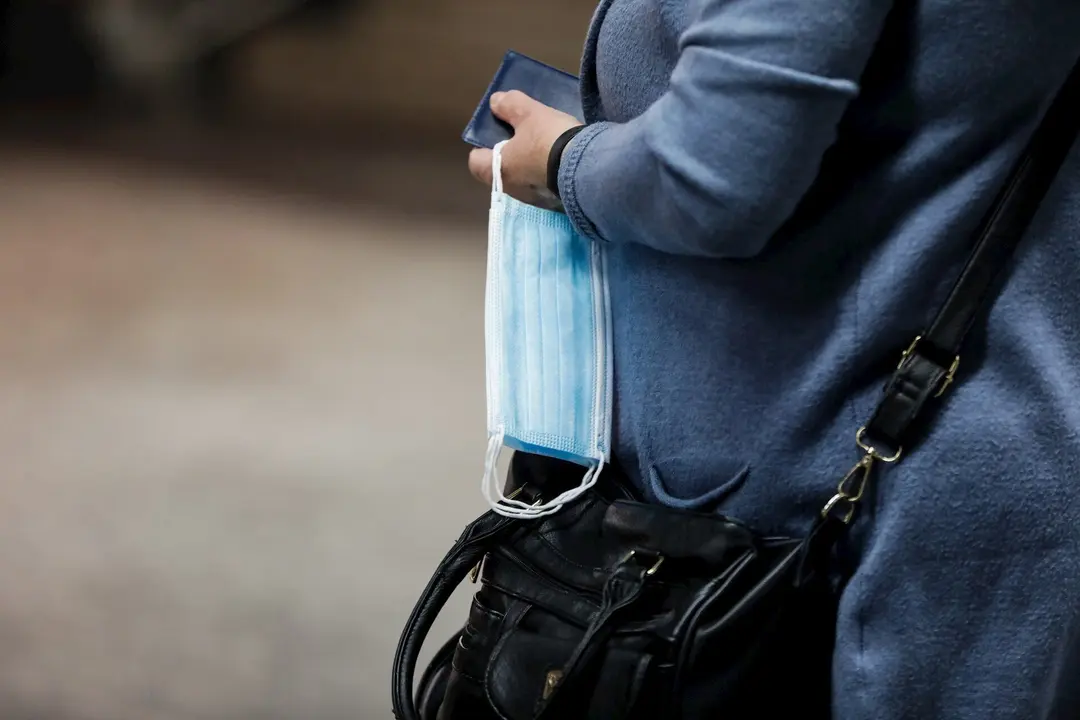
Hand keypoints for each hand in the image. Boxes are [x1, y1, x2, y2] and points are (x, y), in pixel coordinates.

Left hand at [468, 91, 583, 208]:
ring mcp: (535, 199)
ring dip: (530, 163)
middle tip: (522, 135)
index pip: (476, 163)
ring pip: (524, 178)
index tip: (495, 134)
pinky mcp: (556, 202)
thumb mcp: (529, 113)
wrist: (589, 167)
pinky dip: (547, 172)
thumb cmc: (549, 140)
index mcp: (499, 171)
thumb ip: (509, 105)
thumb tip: (495, 102)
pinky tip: (560, 158)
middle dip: (509, 153)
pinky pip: (545, 184)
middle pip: (502, 170)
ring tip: (545, 144)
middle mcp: (512, 190)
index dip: (481, 146)